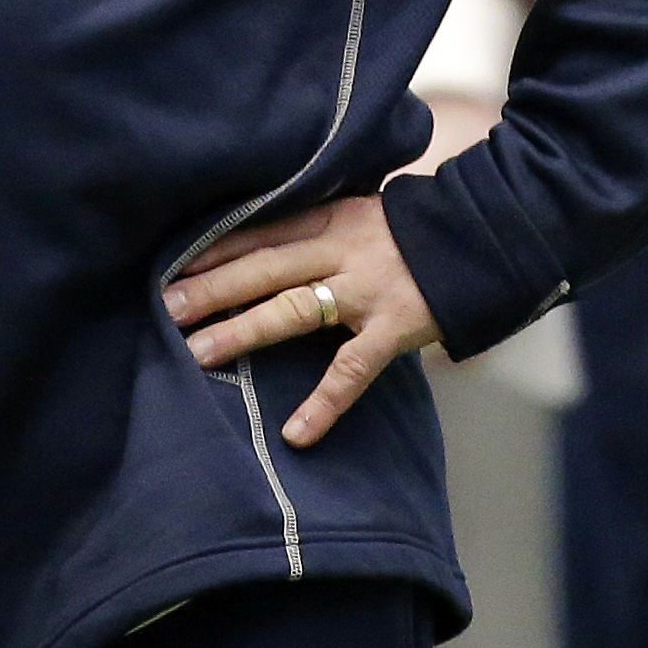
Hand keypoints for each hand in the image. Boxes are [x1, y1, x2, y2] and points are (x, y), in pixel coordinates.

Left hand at [164, 197, 440, 449]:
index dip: (213, 250)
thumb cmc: (409, 232)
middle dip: (213, 288)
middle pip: (264, 268)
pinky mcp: (393, 330)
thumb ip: (313, 230)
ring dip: (244, 331)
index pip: (259, 233)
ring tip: (199, 353)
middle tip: (166, 307)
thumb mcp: (357, 214)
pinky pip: (353, 370)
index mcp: (328, 220)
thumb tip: (255, 250)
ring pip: (295, 309)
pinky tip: (297, 433)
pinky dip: (324, 403)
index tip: (169, 265)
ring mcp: (366, 292)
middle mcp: (340, 251)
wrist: (480, 236)